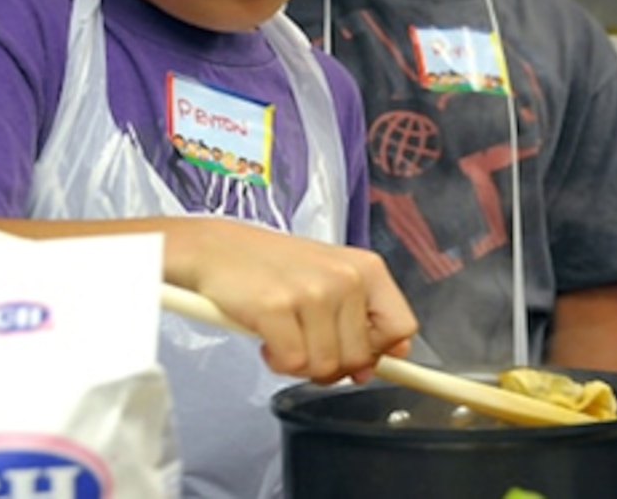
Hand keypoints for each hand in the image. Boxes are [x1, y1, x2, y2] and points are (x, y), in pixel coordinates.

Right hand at [162, 217, 416, 384]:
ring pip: (326, 367)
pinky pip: (293, 365)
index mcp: (366, 268)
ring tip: (283, 333)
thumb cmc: (273, 267)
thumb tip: (396, 354)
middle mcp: (345, 277)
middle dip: (331, 363)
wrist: (215, 249)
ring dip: (299, 362)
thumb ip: (363, 315)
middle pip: (361, 357)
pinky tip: (266, 336)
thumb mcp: (330, 278)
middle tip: (304, 341)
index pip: (402, 327)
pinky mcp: (277, 308)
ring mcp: (312, 292)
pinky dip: (276, 360)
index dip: (378, 350)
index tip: (355, 351)